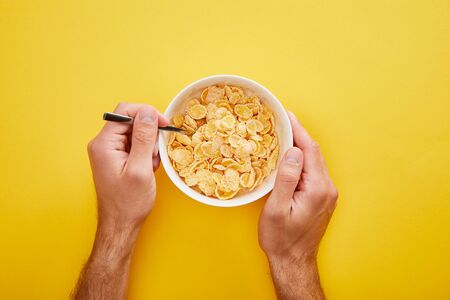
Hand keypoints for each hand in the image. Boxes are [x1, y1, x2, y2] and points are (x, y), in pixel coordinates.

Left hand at [72, 103, 168, 299]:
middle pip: (131, 122)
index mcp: (104, 143)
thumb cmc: (129, 202)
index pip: (125, 112)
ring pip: (136, 134)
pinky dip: (146, 154)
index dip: (147, 114)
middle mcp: (103, 144)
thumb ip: (144, 138)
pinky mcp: (117, 158)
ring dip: (149, 146)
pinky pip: (136, 146)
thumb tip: (148, 112)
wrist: (121, 225)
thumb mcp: (140, 169)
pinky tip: (148, 169)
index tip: (164, 124)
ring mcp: (110, 151)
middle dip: (149, 135)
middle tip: (154, 155)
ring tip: (150, 166)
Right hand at [258, 112, 337, 299]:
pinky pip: (313, 171)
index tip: (285, 114)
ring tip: (283, 133)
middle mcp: (327, 188)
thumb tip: (293, 150)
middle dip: (299, 134)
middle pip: (314, 153)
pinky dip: (302, 159)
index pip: (309, 150)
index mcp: (318, 188)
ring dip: (300, 146)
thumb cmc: (281, 238)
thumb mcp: (277, 208)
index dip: (298, 130)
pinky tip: (290, 155)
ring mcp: (327, 194)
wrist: (293, 261)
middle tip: (281, 120)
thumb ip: (287, 178)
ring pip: (314, 161)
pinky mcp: (322, 198)